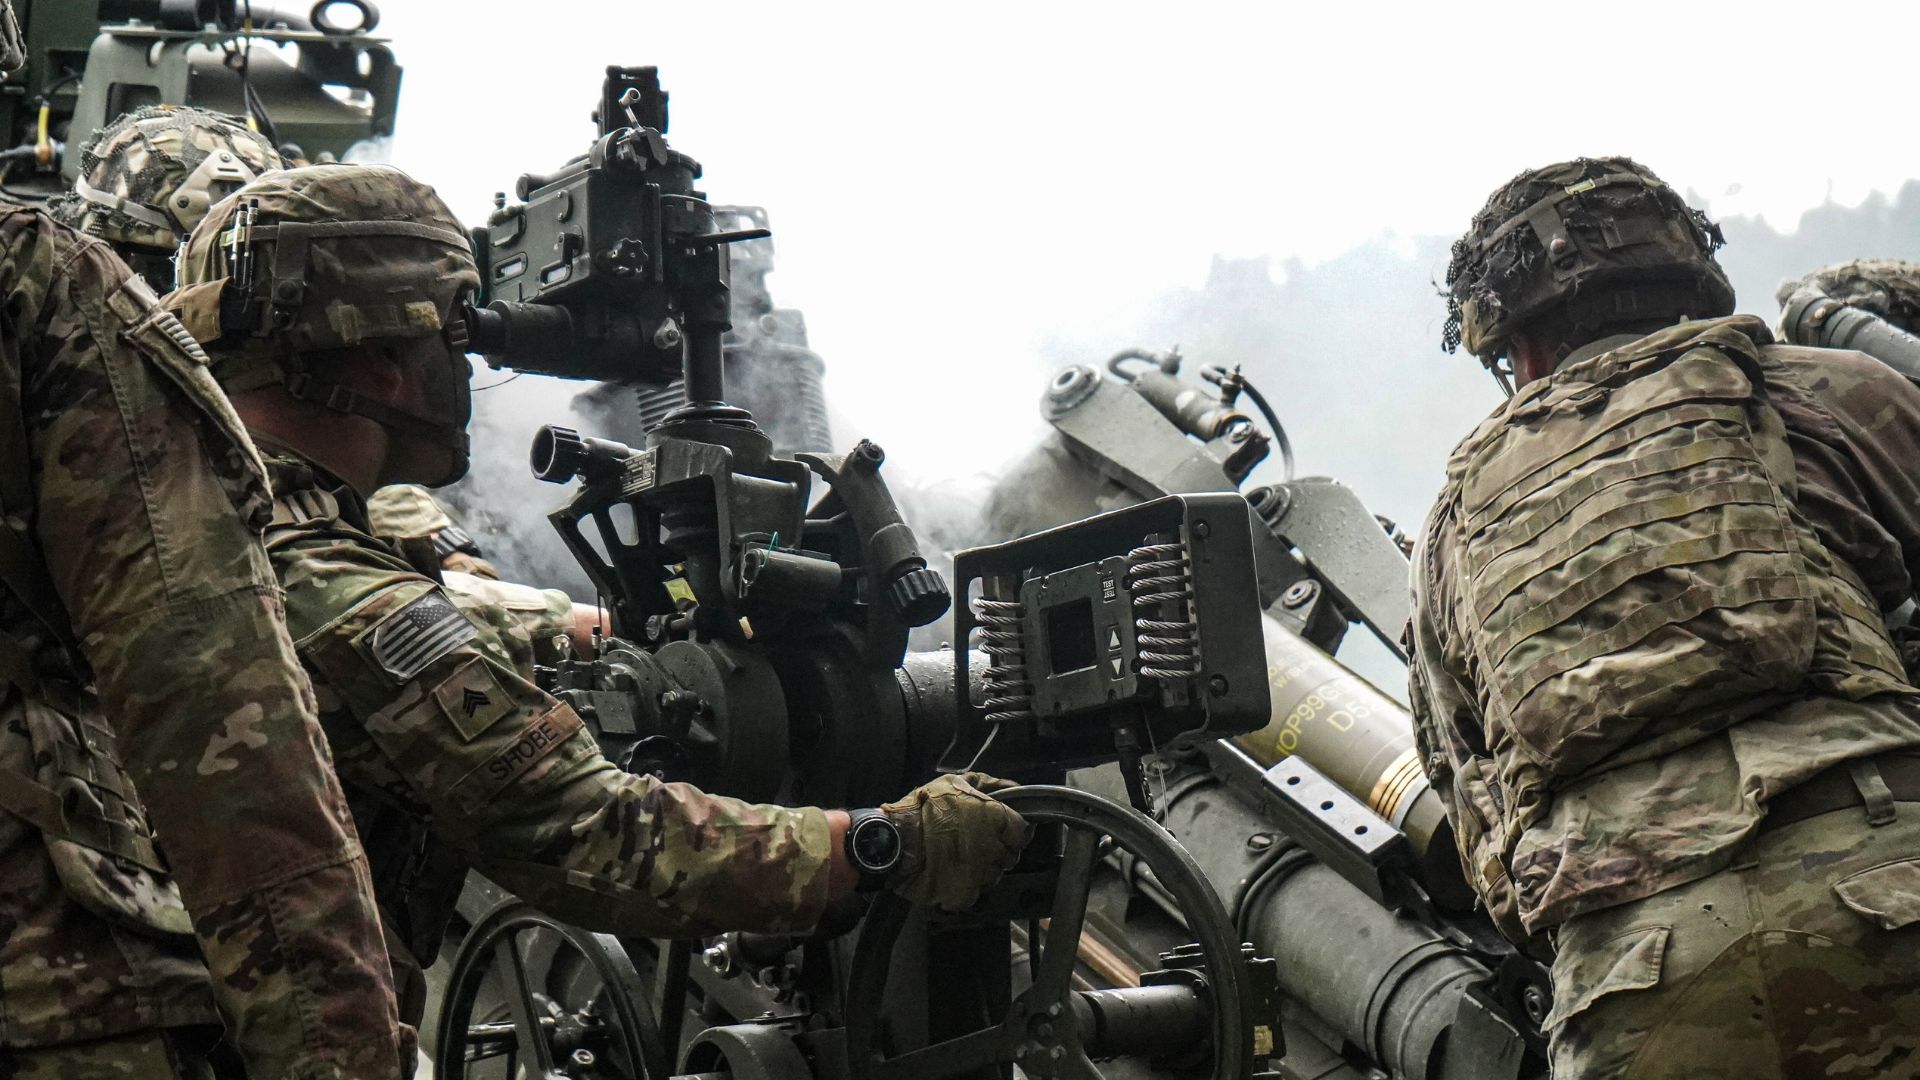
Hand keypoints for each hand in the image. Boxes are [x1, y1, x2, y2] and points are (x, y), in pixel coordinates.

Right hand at [881, 773, 1028, 910]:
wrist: (894, 841)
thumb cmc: (924, 807)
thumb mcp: (955, 782)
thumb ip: (988, 784)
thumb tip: (1013, 789)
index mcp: (997, 819)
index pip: (1022, 832)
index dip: (1011, 831)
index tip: (1000, 830)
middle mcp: (995, 849)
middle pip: (1010, 855)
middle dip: (998, 850)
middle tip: (976, 843)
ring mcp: (981, 875)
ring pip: (994, 875)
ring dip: (983, 868)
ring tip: (960, 858)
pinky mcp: (966, 895)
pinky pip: (975, 892)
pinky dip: (967, 886)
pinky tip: (951, 873)